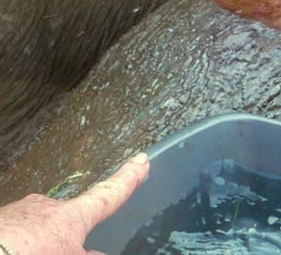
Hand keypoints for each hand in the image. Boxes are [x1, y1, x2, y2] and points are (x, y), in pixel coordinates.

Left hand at [0, 153, 149, 254]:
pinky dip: (17, 243)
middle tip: (64, 248)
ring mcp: (19, 211)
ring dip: (37, 241)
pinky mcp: (0, 218)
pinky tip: (17, 249)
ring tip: (35, 251)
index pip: (108, 194)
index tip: (142, 160)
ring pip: (37, 225)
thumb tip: (100, 254)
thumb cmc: (34, 254)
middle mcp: (48, 206)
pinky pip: (15, 232)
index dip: (127, 179)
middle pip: (67, 215)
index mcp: (73, 216)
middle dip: (67, 230)